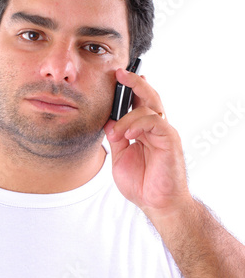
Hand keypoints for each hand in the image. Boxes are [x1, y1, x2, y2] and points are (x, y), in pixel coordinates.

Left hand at [104, 69, 191, 220]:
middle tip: (119, 73)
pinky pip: (155, 121)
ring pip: (150, 106)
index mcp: (144, 129)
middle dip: (134, 82)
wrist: (157, 204)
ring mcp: (164, 132)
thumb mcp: (121, 157)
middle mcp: (155, 127)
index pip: (137, 103)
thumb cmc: (141, 183)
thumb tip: (108, 120)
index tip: (115, 77)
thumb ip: (116, 137)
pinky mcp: (170, 139)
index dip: (128, 89)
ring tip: (115, 130)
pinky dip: (138, 123)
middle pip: (148, 96)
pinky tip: (127, 133)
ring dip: (128, 114)